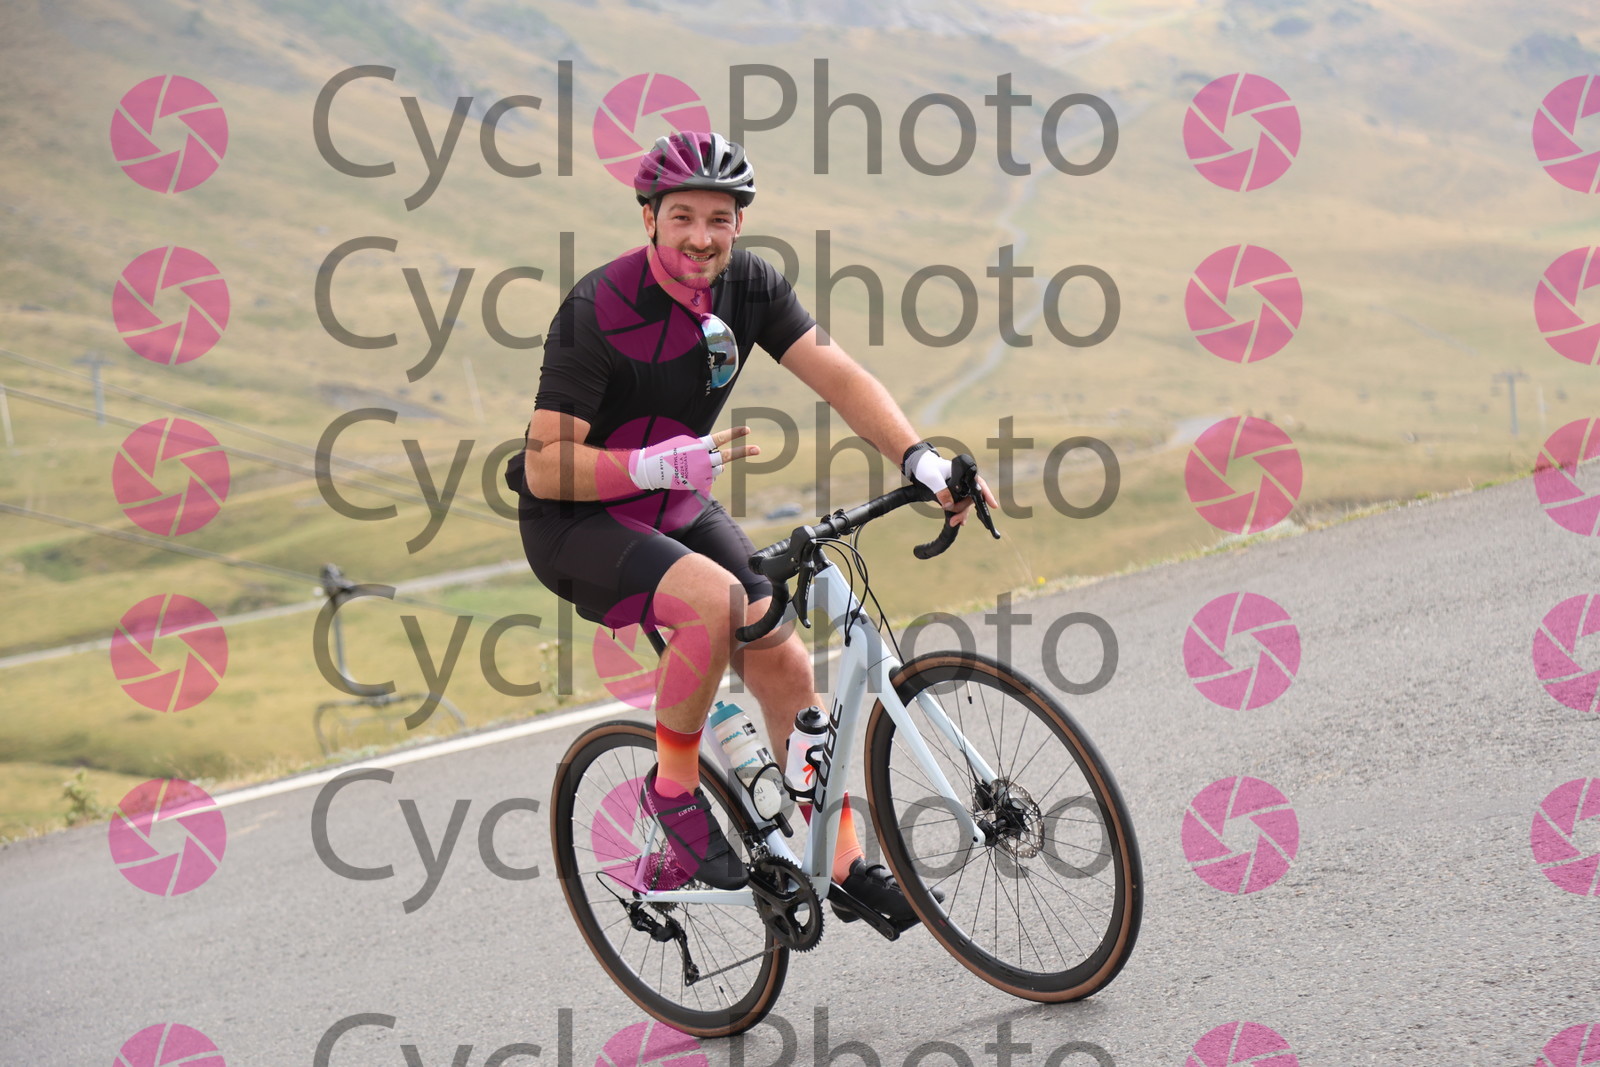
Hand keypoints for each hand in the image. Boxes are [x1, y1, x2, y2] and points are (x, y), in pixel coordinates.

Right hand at [628, 427, 759, 492]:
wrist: (650, 469)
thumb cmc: (666, 452)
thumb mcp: (684, 443)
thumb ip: (701, 447)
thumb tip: (717, 457)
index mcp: (698, 445)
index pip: (720, 438)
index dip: (734, 434)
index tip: (747, 430)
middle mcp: (702, 459)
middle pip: (727, 456)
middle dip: (744, 452)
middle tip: (758, 449)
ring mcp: (701, 472)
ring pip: (719, 470)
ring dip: (715, 467)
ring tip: (699, 464)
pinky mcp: (698, 483)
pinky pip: (710, 479)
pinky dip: (706, 476)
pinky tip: (692, 473)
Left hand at [904, 445, 996, 525]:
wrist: (918, 465)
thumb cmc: (926, 466)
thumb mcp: (932, 477)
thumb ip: (941, 490)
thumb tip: (949, 505)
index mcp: (963, 473)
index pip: (979, 484)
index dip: (987, 495)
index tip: (993, 506)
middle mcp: (964, 481)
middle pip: (971, 498)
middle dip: (964, 510)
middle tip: (955, 520)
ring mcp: (959, 488)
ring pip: (966, 504)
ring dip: (961, 514)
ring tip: (953, 522)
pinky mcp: (953, 494)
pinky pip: (960, 505)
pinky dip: (959, 514)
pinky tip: (959, 522)